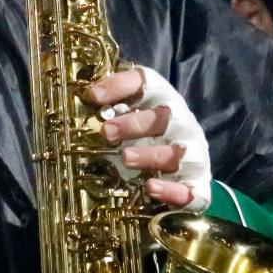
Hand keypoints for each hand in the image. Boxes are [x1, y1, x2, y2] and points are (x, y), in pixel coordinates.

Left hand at [86, 66, 211, 210]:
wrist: (187, 173)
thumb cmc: (151, 139)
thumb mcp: (133, 120)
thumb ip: (110, 111)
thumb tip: (75, 104)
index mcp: (163, 101)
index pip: (146, 82)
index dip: (120, 85)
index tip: (93, 95)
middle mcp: (181, 124)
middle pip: (163, 117)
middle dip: (134, 123)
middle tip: (106, 131)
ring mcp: (192, 155)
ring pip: (176, 152)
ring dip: (150, 155)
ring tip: (125, 157)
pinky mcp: (198, 185)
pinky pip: (191, 189)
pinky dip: (172, 190)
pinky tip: (151, 188)